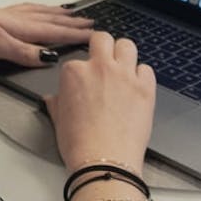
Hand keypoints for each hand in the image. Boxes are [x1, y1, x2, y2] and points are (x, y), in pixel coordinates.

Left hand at [0, 0, 93, 66]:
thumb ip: (24, 53)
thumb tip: (50, 58)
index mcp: (21, 27)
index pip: (54, 31)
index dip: (75, 34)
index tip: (95, 34)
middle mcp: (16, 19)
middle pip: (50, 20)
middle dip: (71, 22)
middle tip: (90, 21)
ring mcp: (5, 16)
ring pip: (38, 13)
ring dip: (55, 14)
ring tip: (68, 12)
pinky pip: (25, 11)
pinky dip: (36, 11)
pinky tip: (31, 13)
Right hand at [44, 31, 155, 174]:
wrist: (104, 162)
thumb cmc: (80, 145)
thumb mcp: (59, 120)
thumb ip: (56, 103)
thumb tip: (53, 98)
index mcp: (74, 73)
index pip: (77, 60)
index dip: (81, 71)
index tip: (84, 81)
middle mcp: (100, 67)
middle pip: (103, 39)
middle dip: (103, 46)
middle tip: (104, 59)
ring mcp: (125, 76)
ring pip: (127, 45)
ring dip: (124, 54)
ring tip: (123, 68)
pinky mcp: (145, 88)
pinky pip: (147, 69)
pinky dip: (142, 75)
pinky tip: (137, 86)